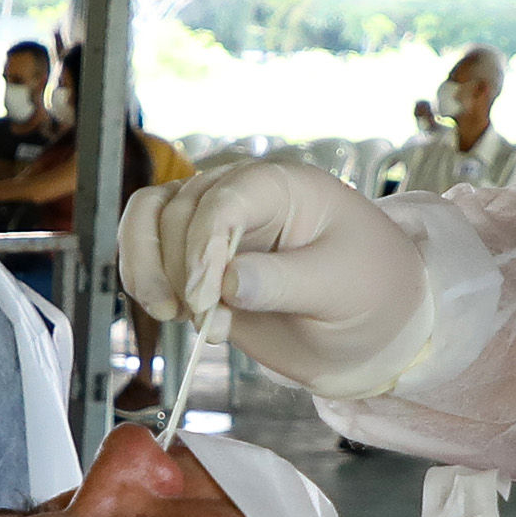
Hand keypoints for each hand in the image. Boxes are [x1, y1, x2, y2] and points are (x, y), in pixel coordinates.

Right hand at [117, 159, 434, 397]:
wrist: (371, 330)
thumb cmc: (371, 292)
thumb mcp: (342, 287)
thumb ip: (284, 283)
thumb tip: (227, 282)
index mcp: (282, 186)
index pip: (223, 200)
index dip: (203, 247)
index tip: (205, 299)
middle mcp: (241, 196)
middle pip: (176, 210)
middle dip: (179, 270)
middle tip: (208, 321)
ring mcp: (213, 227)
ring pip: (148, 220)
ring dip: (146, 269)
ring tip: (175, 315)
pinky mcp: (196, 261)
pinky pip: (147, 251)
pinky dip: (143, 280)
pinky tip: (173, 314)